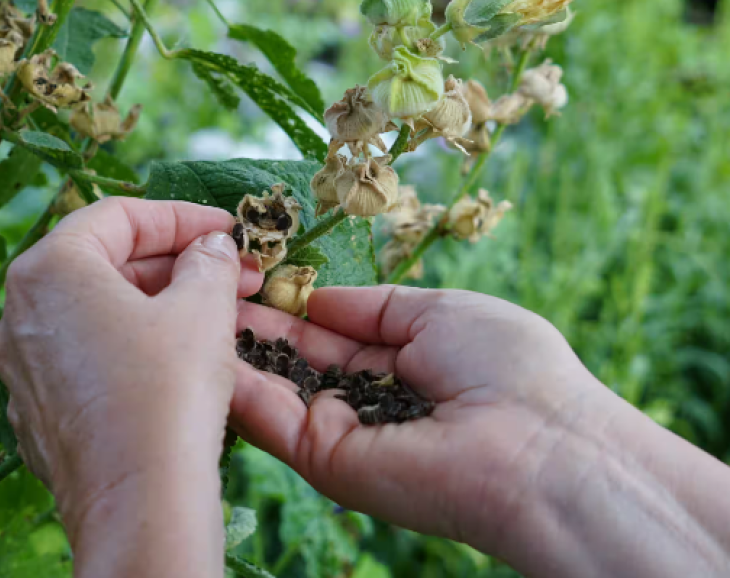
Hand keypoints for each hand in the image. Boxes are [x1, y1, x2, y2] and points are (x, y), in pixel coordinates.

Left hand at [0, 197, 262, 574]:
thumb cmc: (167, 393)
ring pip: (97, 314)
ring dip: (158, 306)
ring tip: (216, 317)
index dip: (182, 217)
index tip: (228, 230)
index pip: (119, 216)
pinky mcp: (37, 414)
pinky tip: (179, 365)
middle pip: (104, 263)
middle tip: (234, 276)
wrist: (138, 504)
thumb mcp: (203, 307)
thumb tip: (211, 248)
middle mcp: (20, 314)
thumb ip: (208, 260)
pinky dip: (132, 349)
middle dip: (175, 265)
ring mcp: (23, 369)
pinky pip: (88, 360)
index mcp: (50, 270)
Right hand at [230, 286, 729, 577]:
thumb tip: (314, 296)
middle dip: (254, 319)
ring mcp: (348, 435)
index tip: (249, 266)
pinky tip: (205, 338)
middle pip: (298, 359)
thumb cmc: (510, 366)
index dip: (293, 300)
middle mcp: (372, 403)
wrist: (540, 444)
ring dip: (234, 344)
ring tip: (189, 298)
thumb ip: (372, 307)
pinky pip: (272, 418)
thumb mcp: (439, 311)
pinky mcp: (328, 463)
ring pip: (276, 387)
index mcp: (407, 364)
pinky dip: (238, 380)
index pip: (334, 333)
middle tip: (204, 278)